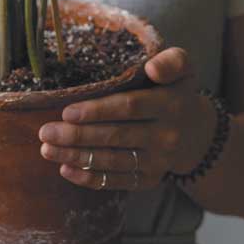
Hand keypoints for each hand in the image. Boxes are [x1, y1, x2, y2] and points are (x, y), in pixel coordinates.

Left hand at [38, 47, 214, 190]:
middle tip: (45, 132)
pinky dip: (90, 178)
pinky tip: (66, 170)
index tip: (67, 111)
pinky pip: (118, 181)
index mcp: (171, 104)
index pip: (131, 107)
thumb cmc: (177, 91)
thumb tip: (151, 67)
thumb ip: (171, 61)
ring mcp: (158, 161)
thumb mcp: (183, 68)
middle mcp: (166, 136)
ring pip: (113, 161)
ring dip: (77, 157)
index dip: (98, 111)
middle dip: (78, 136)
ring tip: (47, 150)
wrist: (198, 134)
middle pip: (116, 137)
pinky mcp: (150, 179)